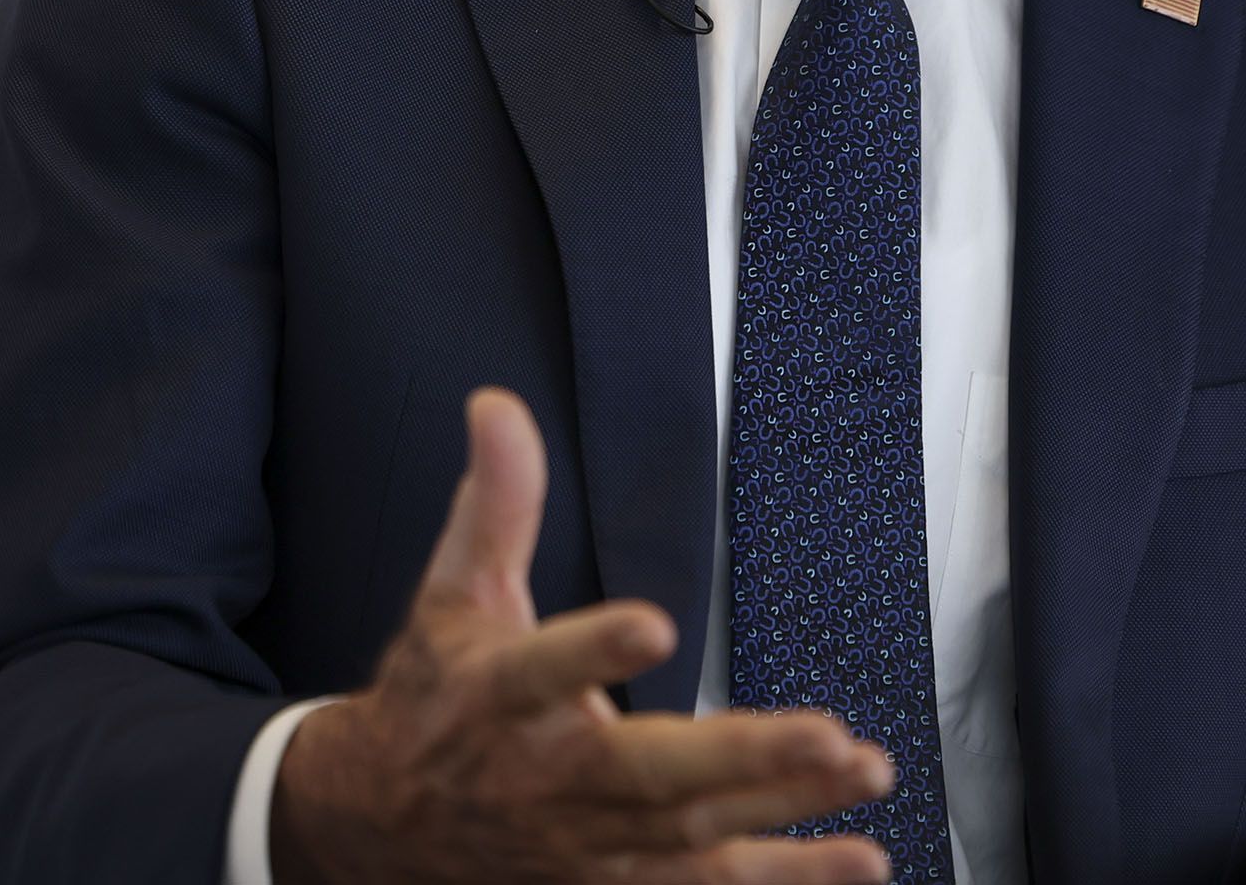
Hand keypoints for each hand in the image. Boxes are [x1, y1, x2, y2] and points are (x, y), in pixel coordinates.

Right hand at [271, 387, 894, 884]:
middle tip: (825, 734)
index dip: (592, 652)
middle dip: (740, 756)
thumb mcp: (452, 594)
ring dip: (785, 807)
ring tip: (861, 769)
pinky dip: (786, 877)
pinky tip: (858, 857)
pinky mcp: (617, 880)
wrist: (383, 824)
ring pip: (693, 831)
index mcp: (498, 698)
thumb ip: (495, 503)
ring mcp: (588, 841)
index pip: (542, 671)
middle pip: (646, 772)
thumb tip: (497, 408)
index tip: (652, 624)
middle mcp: (548, 778)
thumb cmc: (433, 697)